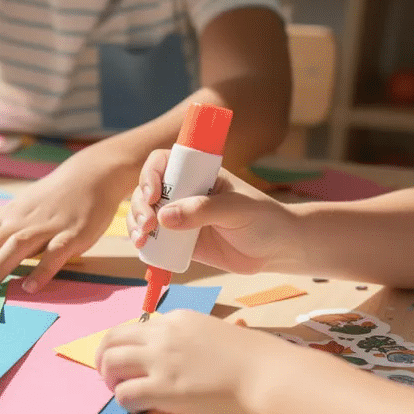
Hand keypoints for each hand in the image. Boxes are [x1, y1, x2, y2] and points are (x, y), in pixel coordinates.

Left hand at [0, 150, 136, 294]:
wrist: (91, 175)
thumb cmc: (51, 195)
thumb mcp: (13, 205)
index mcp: (5, 218)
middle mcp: (20, 222)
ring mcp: (45, 228)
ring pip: (15, 247)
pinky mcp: (71, 235)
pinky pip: (55, 254)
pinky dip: (43, 270)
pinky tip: (29, 287)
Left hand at [95, 310, 304, 413]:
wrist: (270, 375)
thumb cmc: (259, 359)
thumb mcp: (222, 334)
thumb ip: (198, 341)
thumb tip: (191, 356)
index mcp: (180, 318)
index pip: (139, 326)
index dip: (129, 344)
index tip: (131, 359)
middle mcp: (164, 334)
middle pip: (114, 338)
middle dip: (105, 357)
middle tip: (110, 376)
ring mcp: (160, 360)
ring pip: (111, 362)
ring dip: (108, 378)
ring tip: (118, 392)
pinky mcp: (162, 387)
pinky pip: (124, 393)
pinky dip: (123, 401)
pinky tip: (135, 408)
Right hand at [128, 149, 297, 274]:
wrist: (278, 250)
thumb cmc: (264, 220)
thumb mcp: (237, 209)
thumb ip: (202, 210)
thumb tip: (164, 217)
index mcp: (198, 175)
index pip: (163, 163)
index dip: (150, 175)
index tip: (152, 195)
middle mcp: (184, 193)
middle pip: (145, 190)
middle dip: (138, 206)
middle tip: (149, 225)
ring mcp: (180, 218)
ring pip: (144, 214)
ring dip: (135, 225)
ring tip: (142, 240)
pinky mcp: (180, 243)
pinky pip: (154, 240)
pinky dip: (144, 244)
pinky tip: (143, 249)